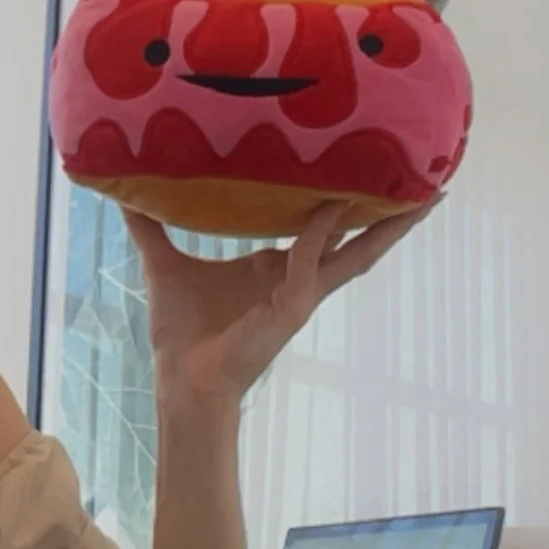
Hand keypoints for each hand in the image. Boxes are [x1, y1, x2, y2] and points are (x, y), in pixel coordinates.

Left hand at [124, 199, 433, 404]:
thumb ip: (150, 226)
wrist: (181, 380)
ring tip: (422, 199)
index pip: (323, 230)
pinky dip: (319, 235)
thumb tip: (123, 188)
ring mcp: (300, 294)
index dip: (347, 203)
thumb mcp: (165, 264)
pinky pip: (310, 262)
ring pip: (355, 253)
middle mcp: (298, 279)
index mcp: (277, 268)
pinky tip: (329, 207)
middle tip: (425, 183)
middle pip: (356, 240)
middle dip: (391, 215)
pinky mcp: (291, 308)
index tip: (367, 168)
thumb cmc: (180, 332)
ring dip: (387, 228)